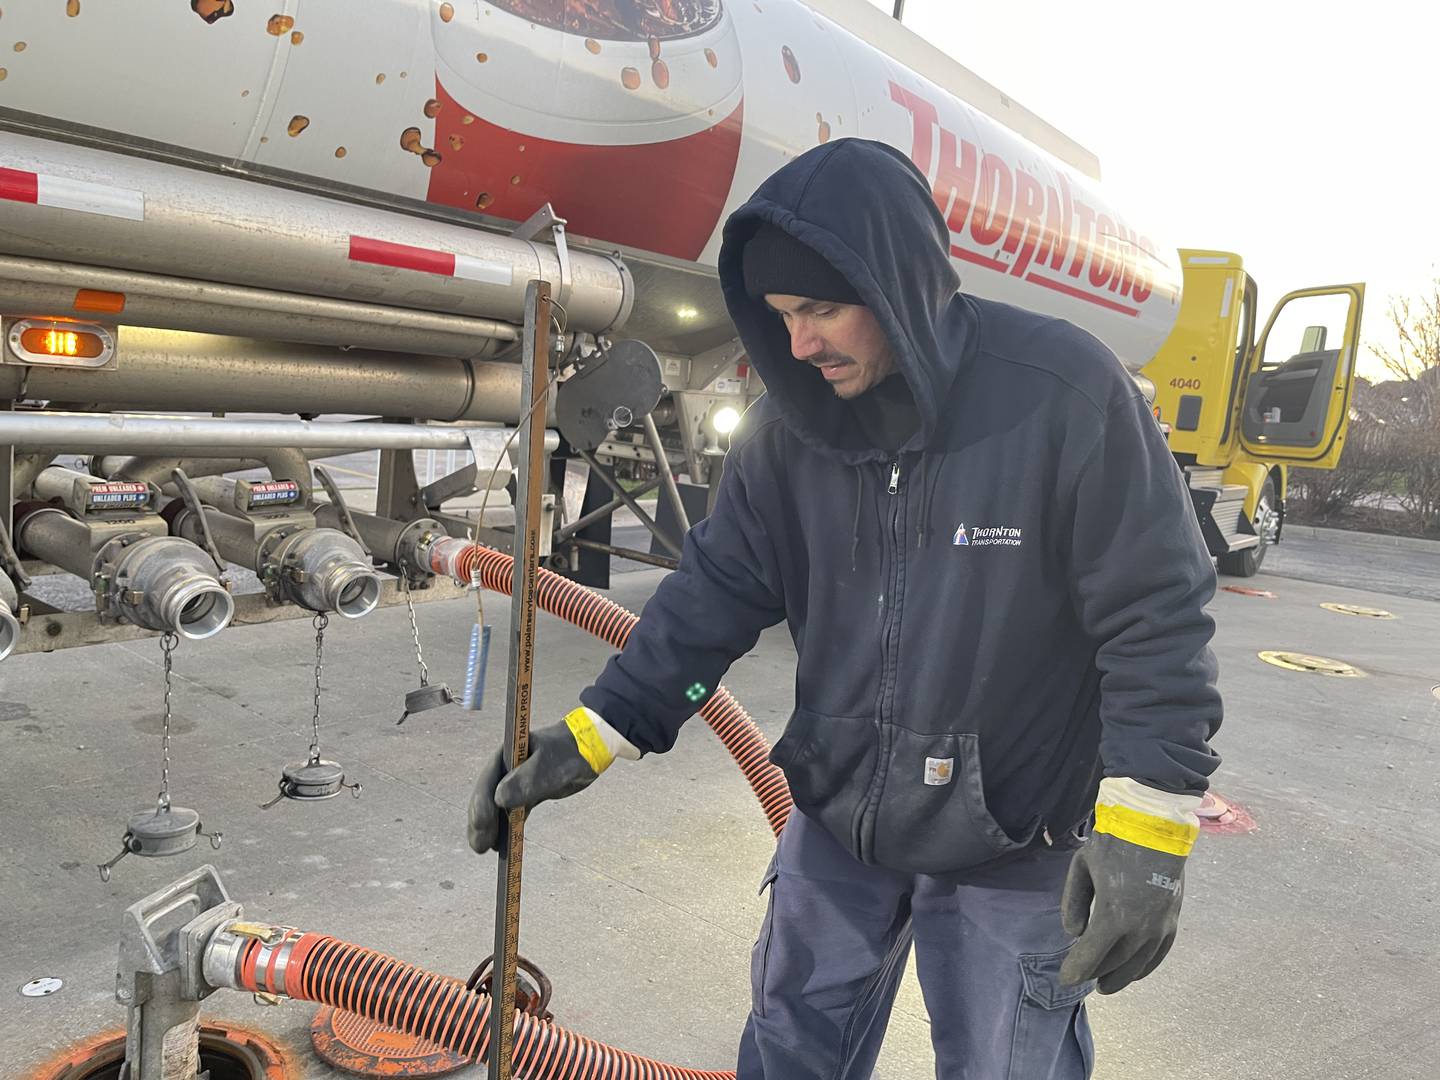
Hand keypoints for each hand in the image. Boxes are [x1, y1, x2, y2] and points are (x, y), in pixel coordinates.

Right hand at [467, 707, 636, 853]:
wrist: (590, 750)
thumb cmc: (570, 753)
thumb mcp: (549, 766)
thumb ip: (526, 780)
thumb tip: (498, 799)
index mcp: (507, 755)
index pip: (487, 781)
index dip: (481, 804)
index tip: (480, 824)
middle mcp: (507, 768)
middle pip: (487, 796)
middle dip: (480, 821)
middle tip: (478, 846)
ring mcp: (516, 781)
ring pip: (497, 806)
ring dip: (490, 827)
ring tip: (482, 849)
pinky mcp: (528, 792)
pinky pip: (512, 812)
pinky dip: (506, 826)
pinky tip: (501, 844)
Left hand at [1058, 778, 1200, 993]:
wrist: (1155, 825)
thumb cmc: (1113, 843)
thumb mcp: (1082, 867)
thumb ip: (1074, 902)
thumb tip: (1074, 933)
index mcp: (1115, 915)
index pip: (1092, 955)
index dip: (1077, 969)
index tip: (1066, 978)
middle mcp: (1141, 928)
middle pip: (1115, 962)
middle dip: (1097, 973)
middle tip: (1082, 980)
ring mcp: (1160, 925)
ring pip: (1139, 963)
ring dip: (1121, 976)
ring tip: (1106, 984)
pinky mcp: (1173, 919)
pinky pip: (1160, 952)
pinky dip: (1146, 966)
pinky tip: (1135, 971)